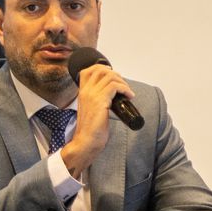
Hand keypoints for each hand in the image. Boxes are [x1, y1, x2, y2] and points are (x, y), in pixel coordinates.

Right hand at [58, 63, 137, 178]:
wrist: (86, 142)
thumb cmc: (90, 130)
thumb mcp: (90, 110)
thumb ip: (96, 101)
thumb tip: (110, 97)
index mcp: (82, 93)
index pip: (87, 70)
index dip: (102, 68)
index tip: (113, 75)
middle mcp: (85, 91)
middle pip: (100, 70)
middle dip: (115, 74)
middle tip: (123, 85)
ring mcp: (92, 95)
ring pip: (110, 76)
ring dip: (123, 82)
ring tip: (127, 92)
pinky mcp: (100, 101)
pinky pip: (115, 86)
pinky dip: (125, 89)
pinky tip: (129, 96)